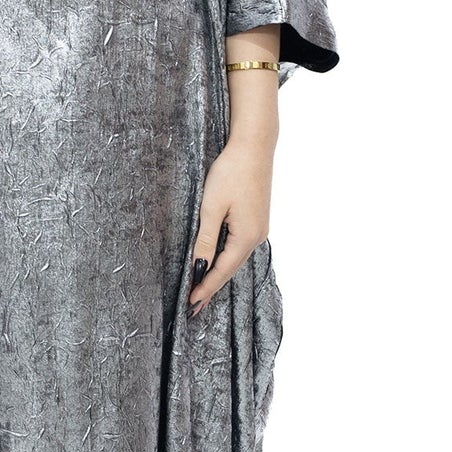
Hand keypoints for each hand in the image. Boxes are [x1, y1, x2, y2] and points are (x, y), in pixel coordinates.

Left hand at [189, 130, 275, 314]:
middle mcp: (257, 236)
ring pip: (235, 258)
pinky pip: (238, 246)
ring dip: (218, 273)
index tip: (191, 303)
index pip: (222, 271)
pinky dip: (225, 258)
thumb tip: (198, 265)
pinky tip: (216, 263)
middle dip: (212, 287)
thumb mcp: (212, 207)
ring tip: (203, 290)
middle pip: (230, 268)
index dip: (205, 288)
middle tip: (195, 306)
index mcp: (246, 237)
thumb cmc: (231, 172)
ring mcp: (259, 228)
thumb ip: (205, 239)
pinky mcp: (256, 219)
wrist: (254, 146)